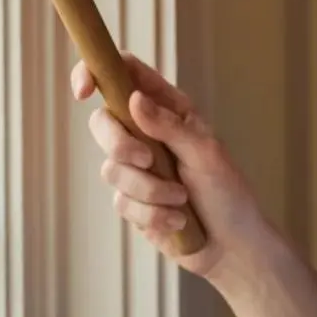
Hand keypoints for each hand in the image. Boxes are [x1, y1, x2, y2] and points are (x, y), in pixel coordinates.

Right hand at [71, 52, 269, 285]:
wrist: (232, 245)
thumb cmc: (228, 191)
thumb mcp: (205, 152)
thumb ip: (168, 126)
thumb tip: (133, 99)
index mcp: (167, 108)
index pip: (124, 74)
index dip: (96, 71)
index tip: (84, 91)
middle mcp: (146, 132)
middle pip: (102, 122)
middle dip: (120, 145)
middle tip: (149, 160)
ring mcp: (136, 168)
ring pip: (111, 169)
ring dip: (149, 189)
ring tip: (181, 199)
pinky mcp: (131, 200)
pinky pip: (122, 202)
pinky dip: (151, 213)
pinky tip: (177, 220)